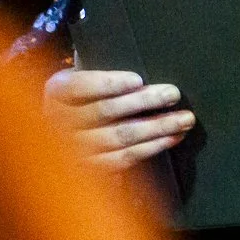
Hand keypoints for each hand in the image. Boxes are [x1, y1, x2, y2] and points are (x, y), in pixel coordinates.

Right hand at [44, 67, 194, 170]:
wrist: (64, 132)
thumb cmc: (84, 95)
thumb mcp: (82, 75)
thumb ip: (101, 70)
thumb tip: (140, 73)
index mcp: (55, 91)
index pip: (80, 86)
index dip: (109, 83)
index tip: (138, 79)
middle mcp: (58, 122)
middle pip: (105, 111)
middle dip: (144, 101)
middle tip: (173, 94)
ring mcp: (74, 149)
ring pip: (119, 137)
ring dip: (157, 128)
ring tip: (184, 119)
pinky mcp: (91, 168)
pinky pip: (124, 158)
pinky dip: (152, 148)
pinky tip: (172, 137)